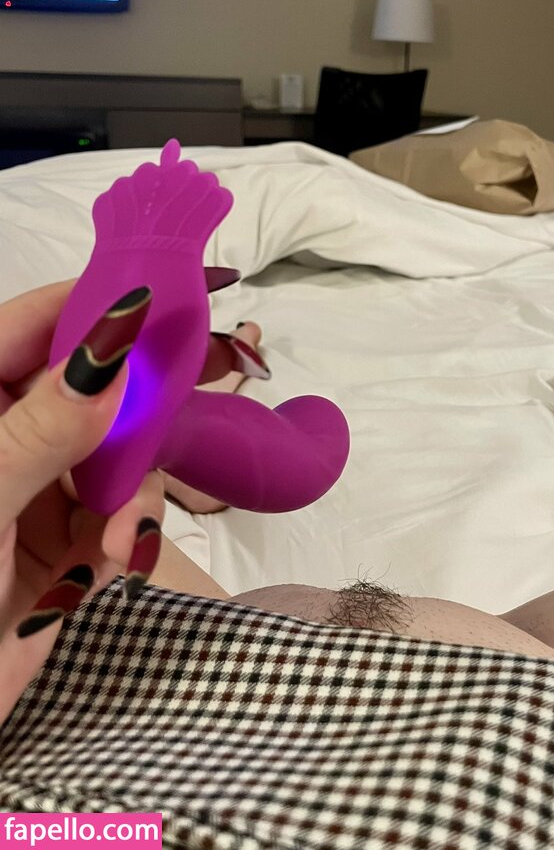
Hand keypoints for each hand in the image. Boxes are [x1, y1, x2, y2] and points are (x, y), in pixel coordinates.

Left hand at [0, 281, 252, 722]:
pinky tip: (113, 561)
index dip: (101, 305)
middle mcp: (9, 436)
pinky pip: (120, 514)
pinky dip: (128, 534)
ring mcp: (38, 489)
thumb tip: (114, 351)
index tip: (172, 293)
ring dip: (134, 492)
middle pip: (95, 388)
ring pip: (120, 453)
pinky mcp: (65, 543)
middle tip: (230, 363)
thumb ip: (44, 426)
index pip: (36, 327)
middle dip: (149, 397)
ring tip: (121, 538)